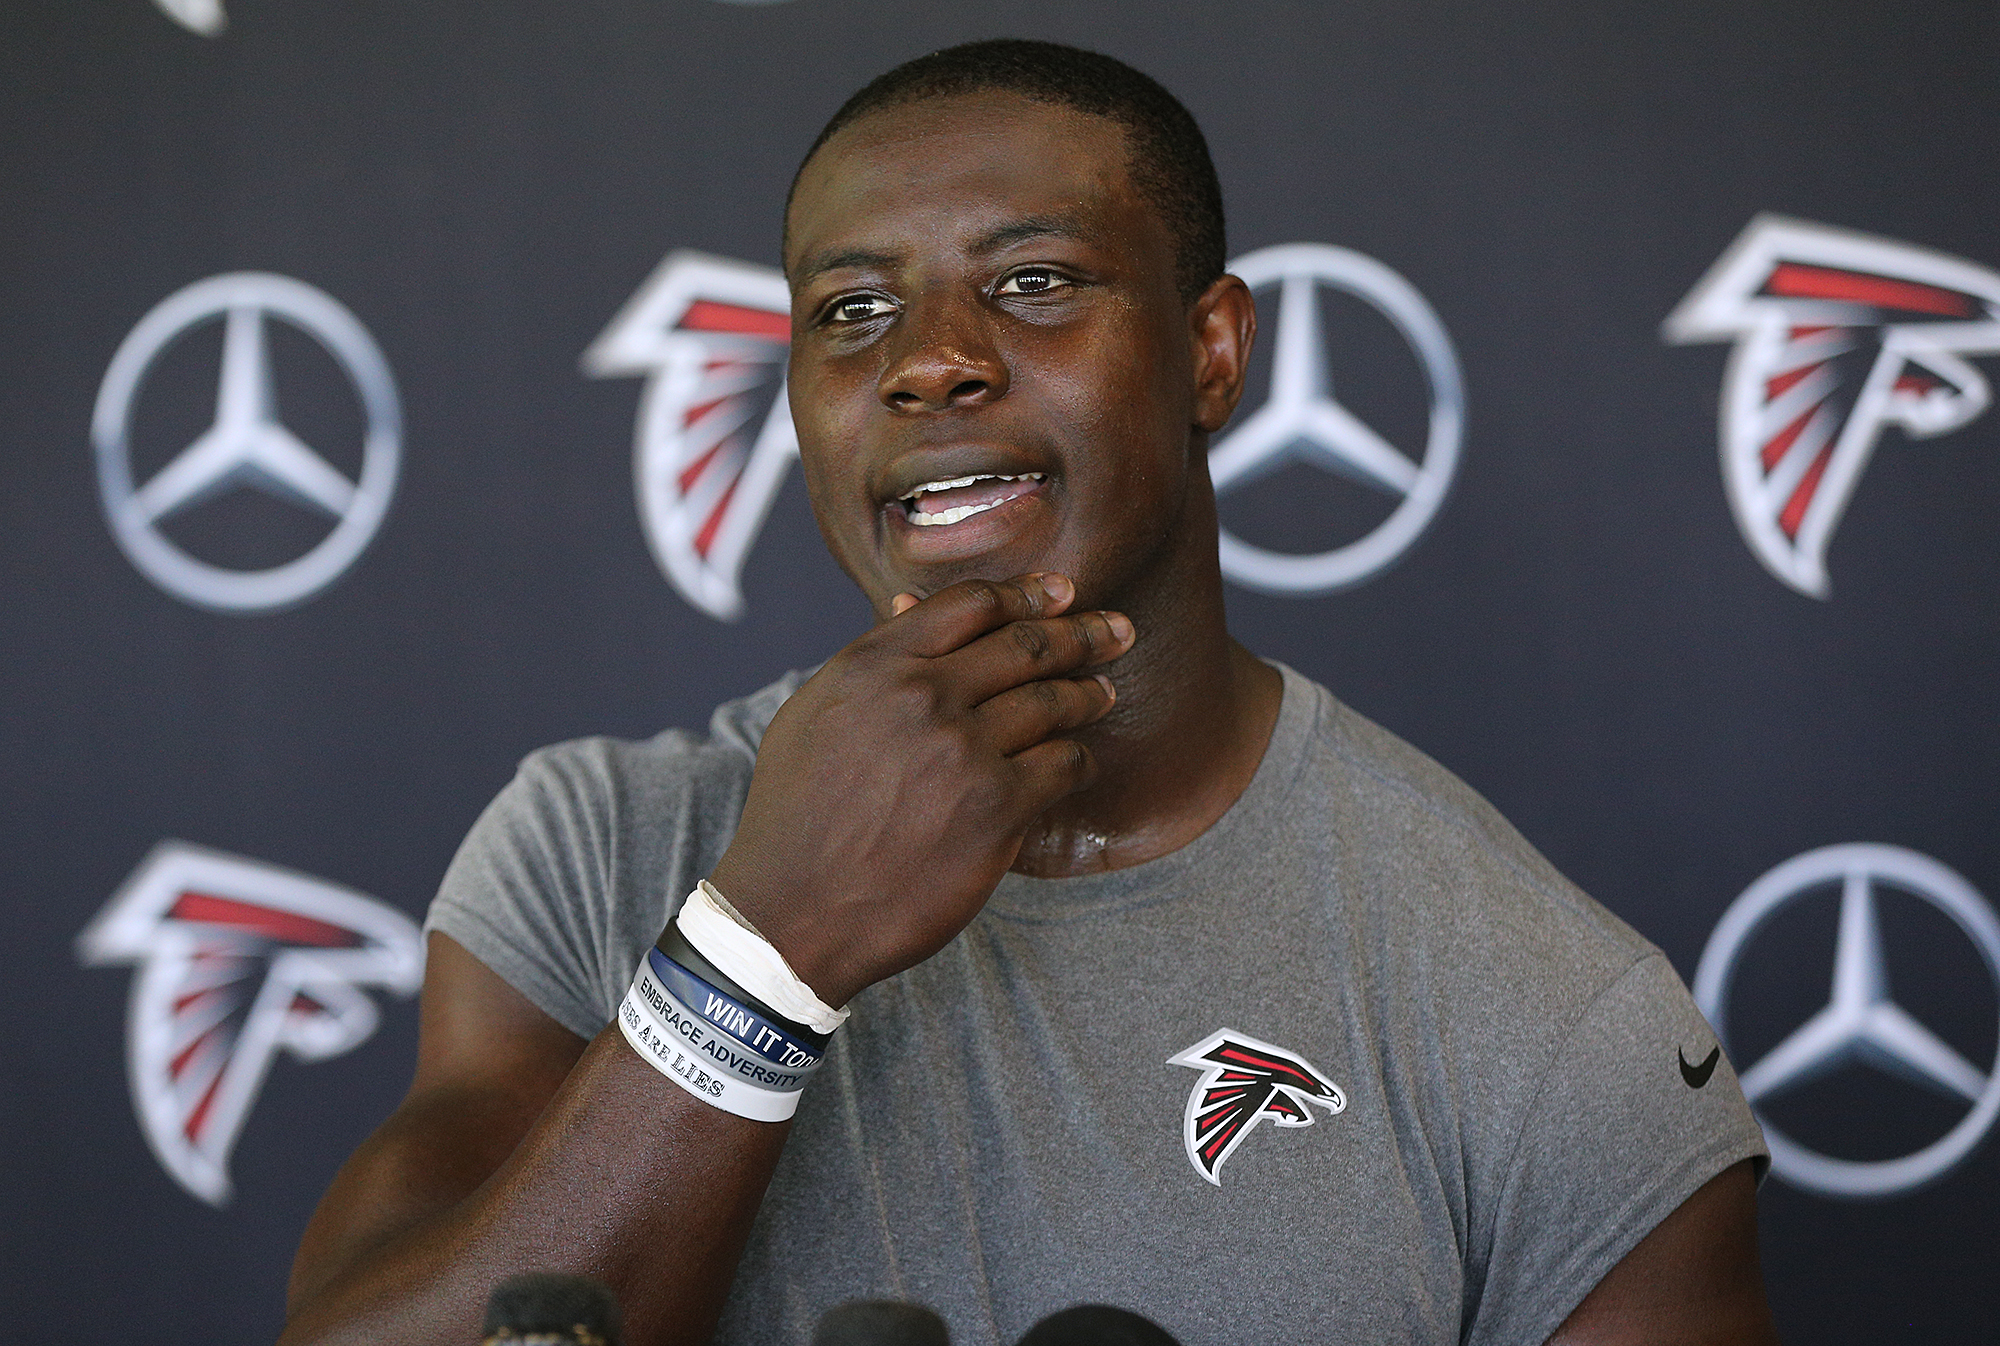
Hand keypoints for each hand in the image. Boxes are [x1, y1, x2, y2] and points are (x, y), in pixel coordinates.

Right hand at [704, 573, 1134, 1005]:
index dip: (1027, 594)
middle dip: (1081, 633)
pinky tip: (1077, 762)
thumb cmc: (797, 817)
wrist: (794, 913)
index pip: (970, 604)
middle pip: (1025, 644)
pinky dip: (1078, 759)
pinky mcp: (997, 807)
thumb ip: (871, 662)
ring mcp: (963, 750)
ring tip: (1103, 692)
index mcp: (874, 665)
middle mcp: (921, 696)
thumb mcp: (812, 716)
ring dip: (1088, 694)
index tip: (1060, 593)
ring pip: (1053, 701)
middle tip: (1116, 631)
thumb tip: (913, 608)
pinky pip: (1064, 764)